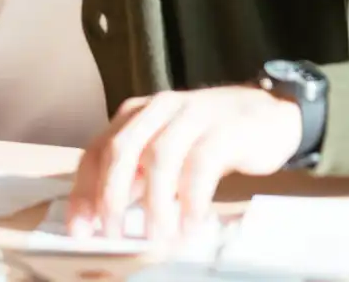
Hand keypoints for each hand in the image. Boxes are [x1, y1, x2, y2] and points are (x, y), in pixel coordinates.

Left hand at [67, 85, 302, 241]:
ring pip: (159, 158)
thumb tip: (106, 214)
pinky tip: (190, 225)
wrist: (269, 112)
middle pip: (121, 150)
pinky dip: (191, 199)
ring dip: (154, 203)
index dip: (84, 189)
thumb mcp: (166, 149)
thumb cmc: (209, 137)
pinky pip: (200, 165)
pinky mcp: (223, 131)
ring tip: (156, 239)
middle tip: (112, 235)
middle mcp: (156, 109)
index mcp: (135, 114)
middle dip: (111, 196)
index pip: (97, 149)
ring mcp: (190, 116)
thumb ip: (137, 173)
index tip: (78, 228)